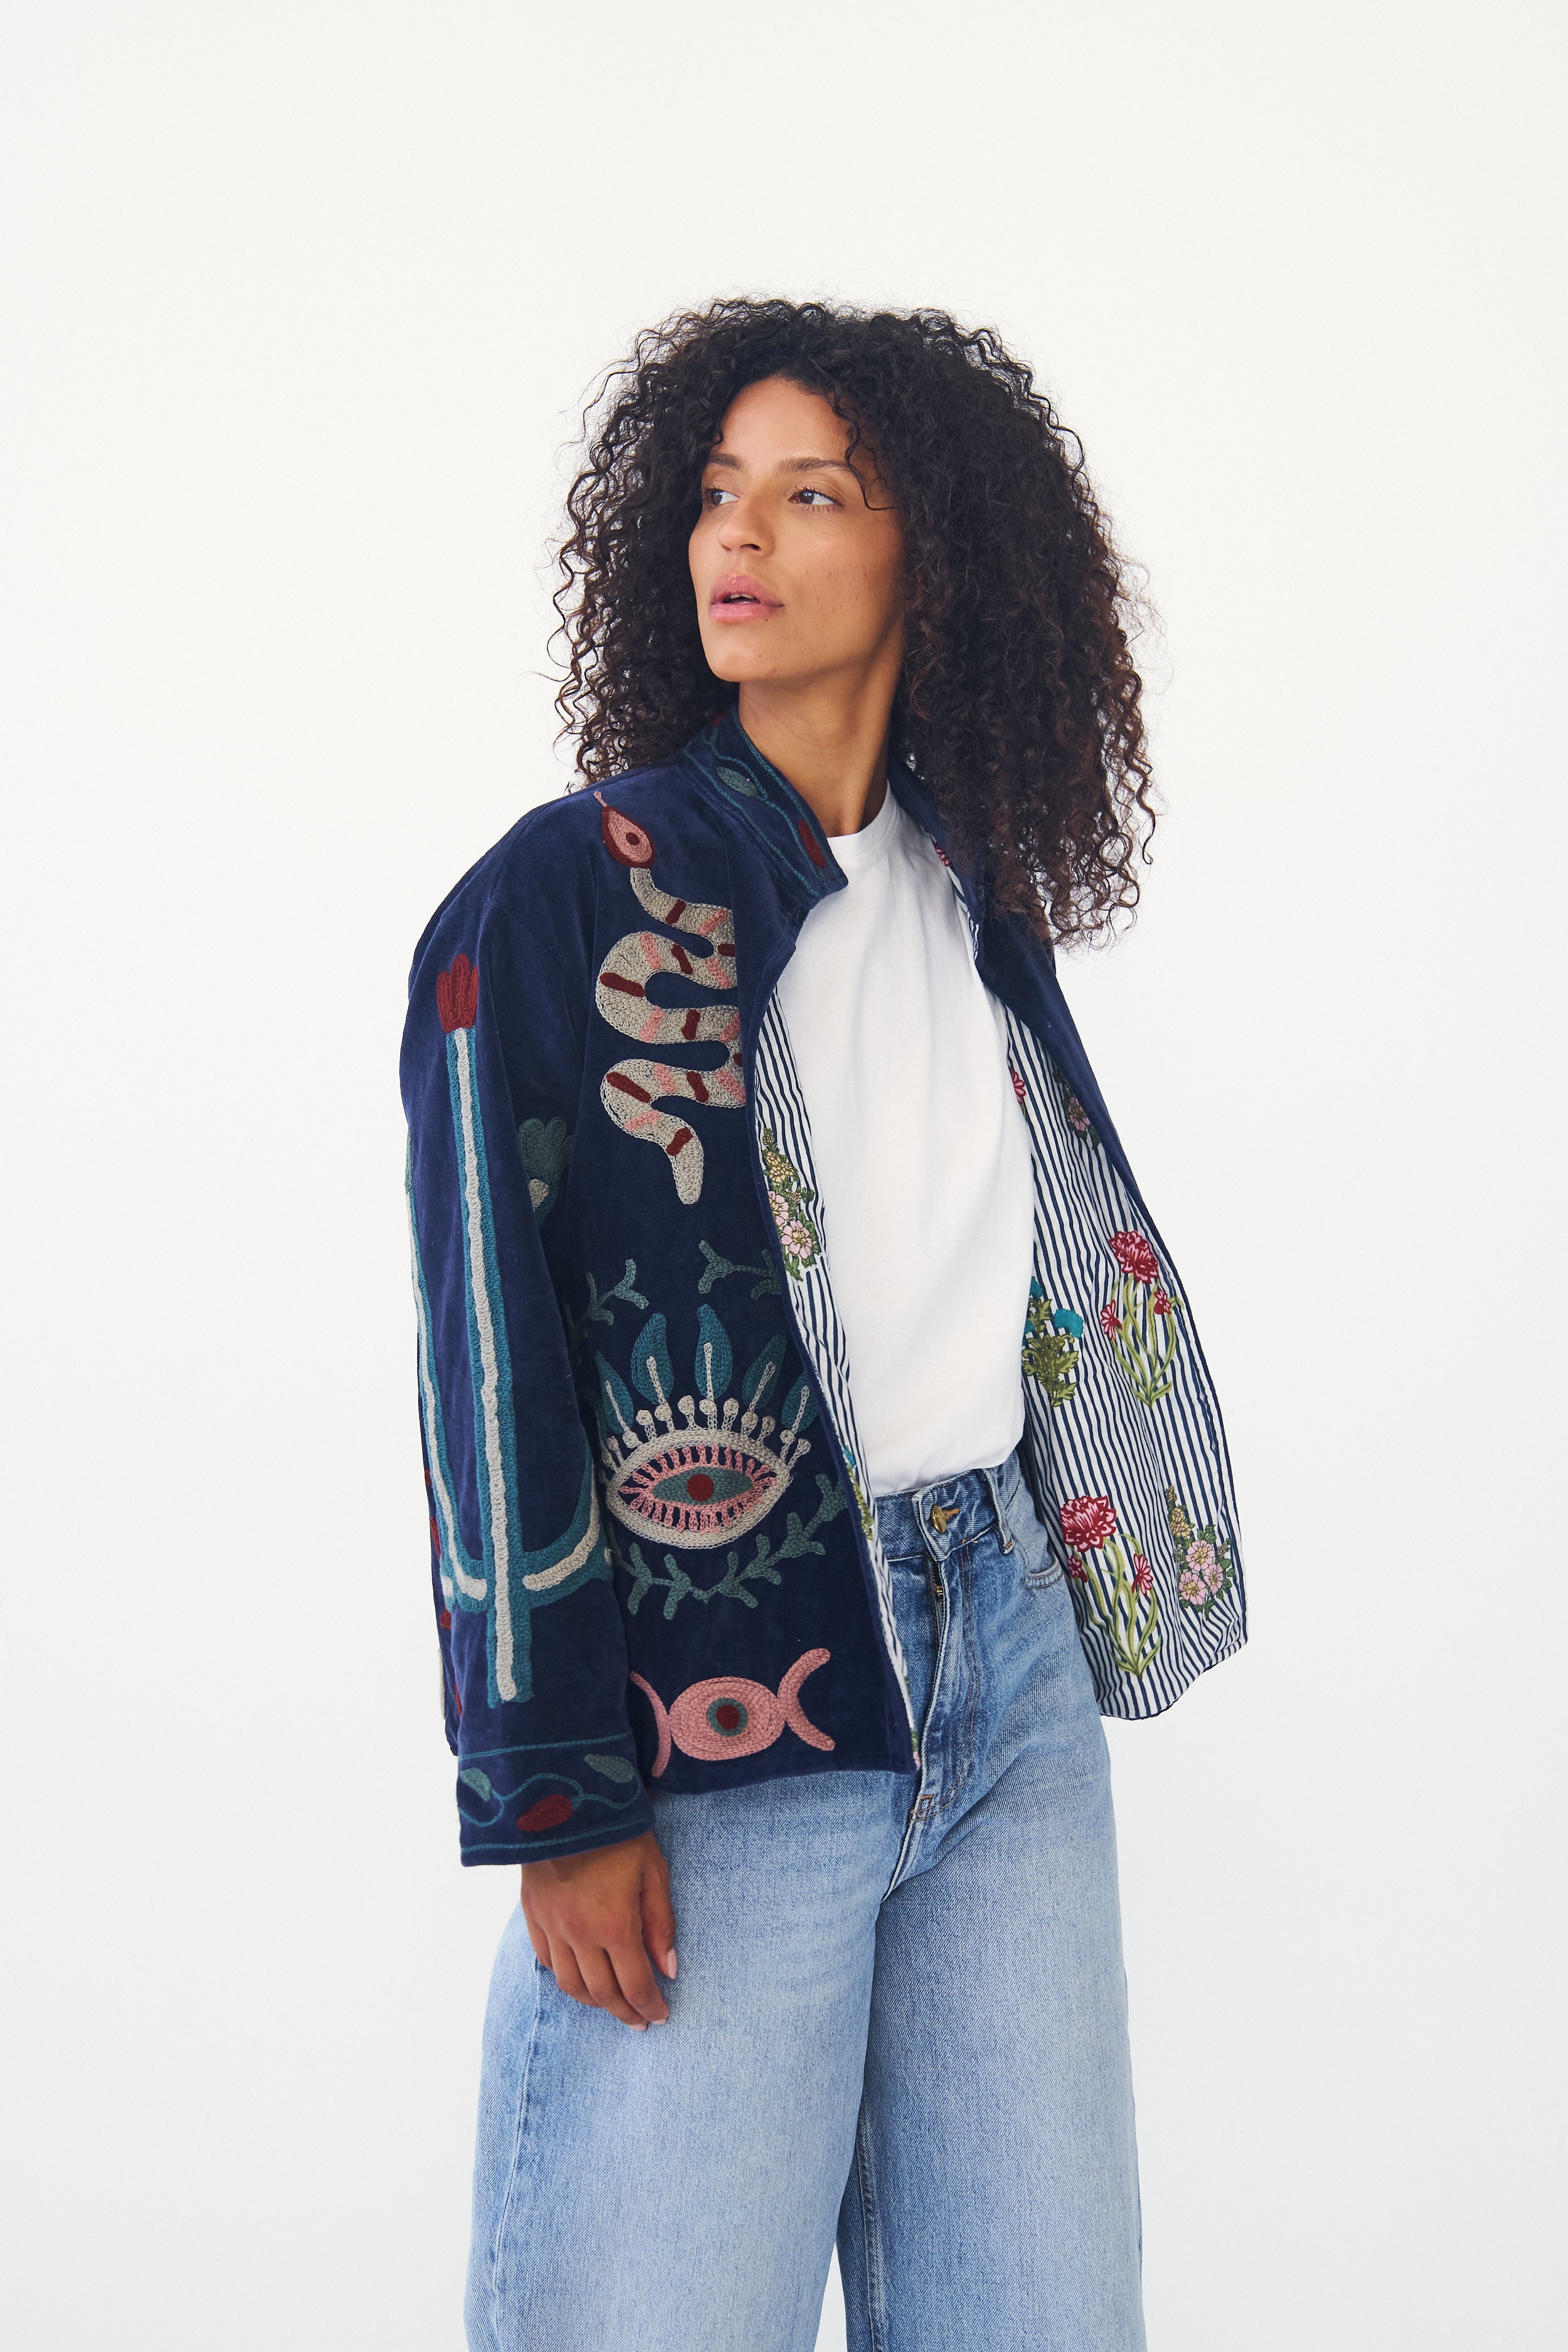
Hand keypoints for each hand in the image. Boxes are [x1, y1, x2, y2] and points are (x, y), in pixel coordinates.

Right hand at [519, 1829, 676, 2030]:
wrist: (565, 1799)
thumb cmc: (618, 1832)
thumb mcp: (652, 1871)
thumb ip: (660, 1923)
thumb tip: (668, 1968)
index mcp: (614, 1925)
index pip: (634, 1984)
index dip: (649, 2006)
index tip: (660, 2015)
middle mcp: (579, 1934)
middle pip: (601, 1993)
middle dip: (624, 2012)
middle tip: (639, 2021)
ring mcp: (552, 1927)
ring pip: (570, 1985)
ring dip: (593, 2002)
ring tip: (611, 2004)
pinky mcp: (533, 1914)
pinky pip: (546, 1961)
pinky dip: (564, 1977)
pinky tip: (578, 1977)